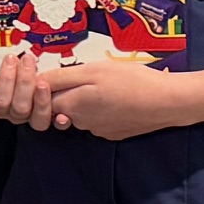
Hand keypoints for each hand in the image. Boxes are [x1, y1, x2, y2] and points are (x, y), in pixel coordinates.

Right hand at [0, 48, 58, 127]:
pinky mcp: (49, 112)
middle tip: (27, 60)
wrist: (21, 61)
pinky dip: (56, 114)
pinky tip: (58, 104)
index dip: (5, 81)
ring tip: (42, 77)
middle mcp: (14, 113)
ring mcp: (32, 114)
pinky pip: (53, 120)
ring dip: (40, 97)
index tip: (11, 59)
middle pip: (18, 108)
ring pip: (35, 116)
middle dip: (23, 82)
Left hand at [37, 58, 193, 140]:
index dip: (47, 85)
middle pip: (62, 106)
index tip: (56, 73)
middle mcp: (81, 123)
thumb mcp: (93, 70)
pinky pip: (98, 120)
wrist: (166, 103)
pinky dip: (102, 109)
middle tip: (86, 75)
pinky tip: (117, 97)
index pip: (44, 99)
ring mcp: (97, 130)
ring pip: (81, 113)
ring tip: (106, 85)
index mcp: (73, 106)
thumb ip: (62, 77)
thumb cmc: (132, 81)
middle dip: (67, 92)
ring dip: (86, 100)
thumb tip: (37, 81)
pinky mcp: (112, 133)